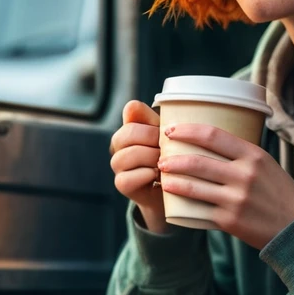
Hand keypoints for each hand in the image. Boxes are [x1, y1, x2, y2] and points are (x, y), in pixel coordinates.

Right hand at [109, 101, 168, 233]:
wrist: (175, 189)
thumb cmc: (173, 158)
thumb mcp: (169, 136)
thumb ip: (154, 119)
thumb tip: (132, 105)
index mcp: (130, 126)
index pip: (132, 110)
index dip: (153, 121)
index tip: (167, 133)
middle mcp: (119, 144)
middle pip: (128, 133)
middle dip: (153, 139)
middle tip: (169, 149)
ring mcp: (118, 165)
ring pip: (127, 155)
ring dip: (151, 158)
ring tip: (166, 163)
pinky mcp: (122, 184)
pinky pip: (127, 178)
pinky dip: (146, 175)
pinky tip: (159, 176)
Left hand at [156, 123, 293, 249]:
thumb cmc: (280, 194)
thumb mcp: (267, 165)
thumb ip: (241, 155)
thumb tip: (210, 142)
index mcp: (254, 156)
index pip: (213, 136)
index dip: (187, 131)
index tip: (171, 130)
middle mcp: (244, 175)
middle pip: (197, 162)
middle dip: (172, 159)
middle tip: (161, 157)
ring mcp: (235, 199)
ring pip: (193, 186)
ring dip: (172, 180)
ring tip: (163, 176)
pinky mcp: (229, 220)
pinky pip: (199, 209)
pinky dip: (182, 204)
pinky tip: (173, 199)